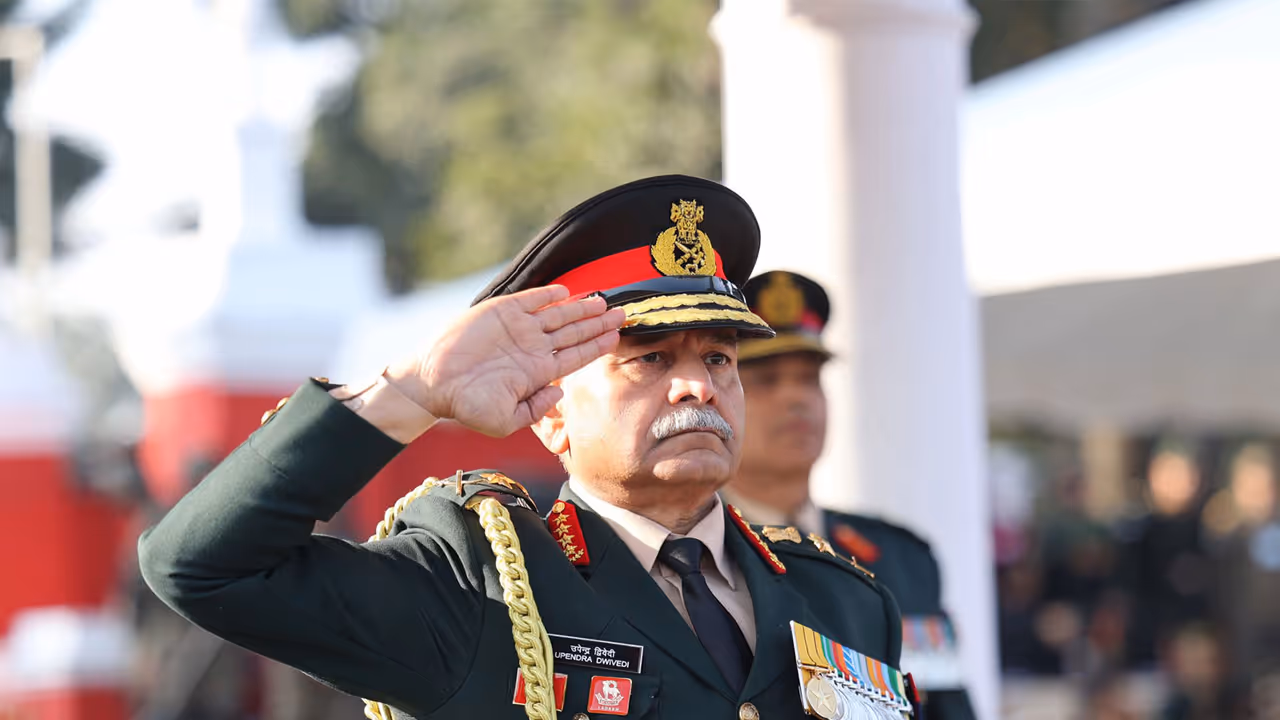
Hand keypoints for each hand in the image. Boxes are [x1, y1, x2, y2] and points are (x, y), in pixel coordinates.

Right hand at [388, 286, 623, 437]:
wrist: (433, 383)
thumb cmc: (466, 405)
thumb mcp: (506, 420)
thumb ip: (535, 410)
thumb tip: (559, 395)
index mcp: (537, 372)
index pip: (576, 356)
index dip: (597, 345)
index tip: (618, 336)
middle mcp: (532, 348)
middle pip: (574, 332)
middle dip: (599, 324)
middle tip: (624, 313)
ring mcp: (518, 328)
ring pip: (558, 315)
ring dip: (581, 308)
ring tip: (603, 301)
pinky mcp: (501, 312)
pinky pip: (531, 300)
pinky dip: (548, 295)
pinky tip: (567, 291)